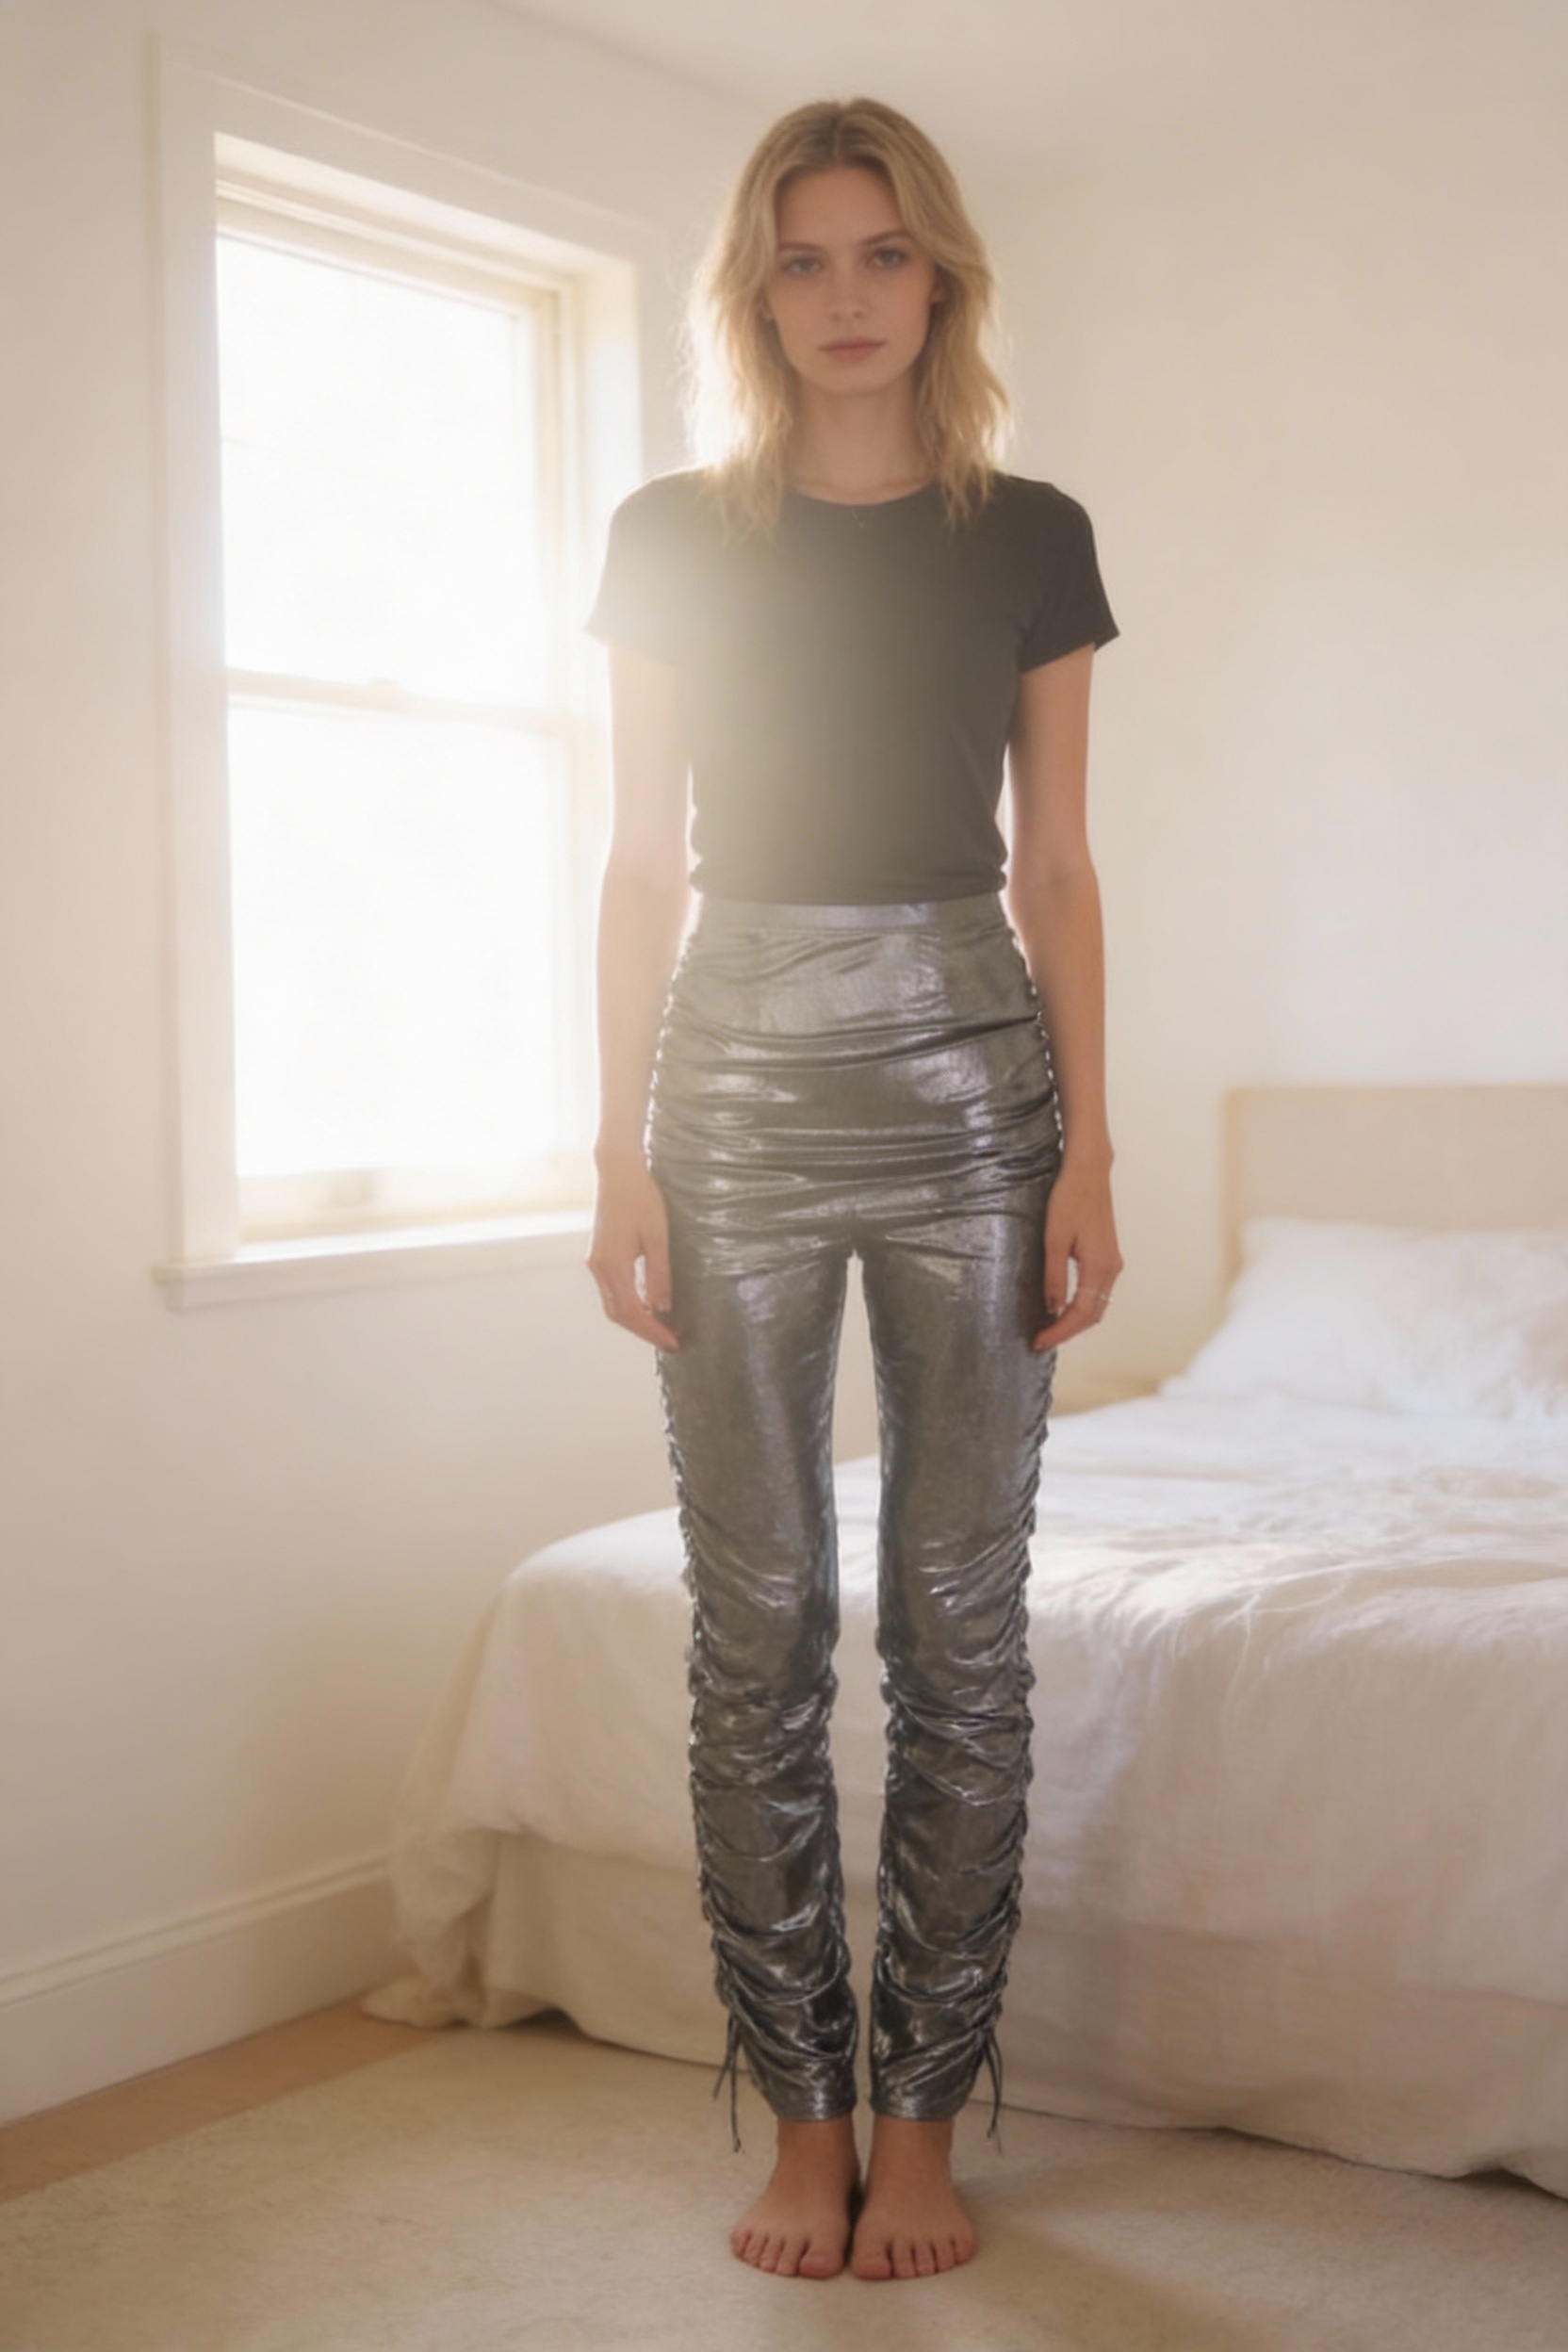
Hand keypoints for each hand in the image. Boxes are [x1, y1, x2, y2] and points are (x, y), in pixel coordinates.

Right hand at [587, 1152, 678, 1350]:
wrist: (618, 1171)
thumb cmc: (641, 1197)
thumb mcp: (658, 1236)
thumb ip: (659, 1274)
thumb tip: (663, 1308)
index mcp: (613, 1265)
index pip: (632, 1312)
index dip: (652, 1331)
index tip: (672, 1343)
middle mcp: (599, 1267)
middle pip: (618, 1314)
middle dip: (643, 1330)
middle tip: (669, 1341)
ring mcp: (596, 1261)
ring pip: (613, 1303)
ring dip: (635, 1319)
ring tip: (662, 1326)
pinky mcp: (599, 1255)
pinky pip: (612, 1289)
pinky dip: (629, 1302)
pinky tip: (648, 1302)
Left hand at [1034, 1159, 1122, 1349]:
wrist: (1089, 1173)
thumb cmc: (1069, 1200)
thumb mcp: (1054, 1240)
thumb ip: (1054, 1277)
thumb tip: (1053, 1308)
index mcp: (1098, 1267)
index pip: (1081, 1314)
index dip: (1060, 1332)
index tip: (1039, 1342)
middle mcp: (1111, 1269)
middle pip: (1093, 1315)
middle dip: (1067, 1331)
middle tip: (1041, 1340)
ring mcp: (1112, 1263)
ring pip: (1097, 1305)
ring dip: (1075, 1321)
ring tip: (1050, 1328)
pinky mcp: (1108, 1256)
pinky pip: (1097, 1291)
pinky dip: (1082, 1306)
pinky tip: (1064, 1306)